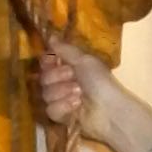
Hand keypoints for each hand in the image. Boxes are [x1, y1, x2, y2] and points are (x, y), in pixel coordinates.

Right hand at [34, 40, 151, 151]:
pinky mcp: (60, 116)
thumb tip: (51, 36)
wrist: (108, 109)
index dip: (47, 61)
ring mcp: (60, 99)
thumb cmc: (100, 81)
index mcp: (69, 66)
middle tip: (72, 76)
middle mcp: (63, 82)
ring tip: (79, 94)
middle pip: (43, 77)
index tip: (53, 60)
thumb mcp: (84, 60)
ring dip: (62, 92)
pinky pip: (50, 109)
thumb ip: (65, 49)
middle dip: (57, 76)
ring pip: (46, 94)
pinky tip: (76, 105)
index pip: (46, 62)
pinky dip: (63, 106)